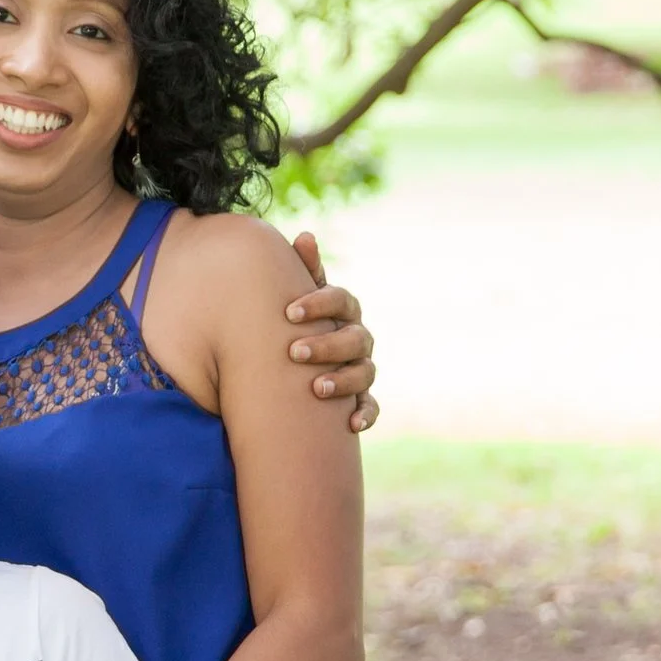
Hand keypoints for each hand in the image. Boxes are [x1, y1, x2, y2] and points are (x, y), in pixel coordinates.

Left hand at [284, 232, 378, 433]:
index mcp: (343, 309)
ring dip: (342, 380)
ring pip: (364, 372)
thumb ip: (303, 271)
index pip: (340, 299)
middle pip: (353, 338)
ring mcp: (362, 367)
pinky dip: (366, 414)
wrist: (297, 364)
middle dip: (325, 345)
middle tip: (294, 352)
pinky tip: (351, 425)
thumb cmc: (296, 323)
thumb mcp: (299, 299)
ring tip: (315, 389)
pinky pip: (372, 406)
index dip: (318, 304)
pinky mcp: (361, 398)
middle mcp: (358, 337)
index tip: (288, 313)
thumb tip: (306, 236)